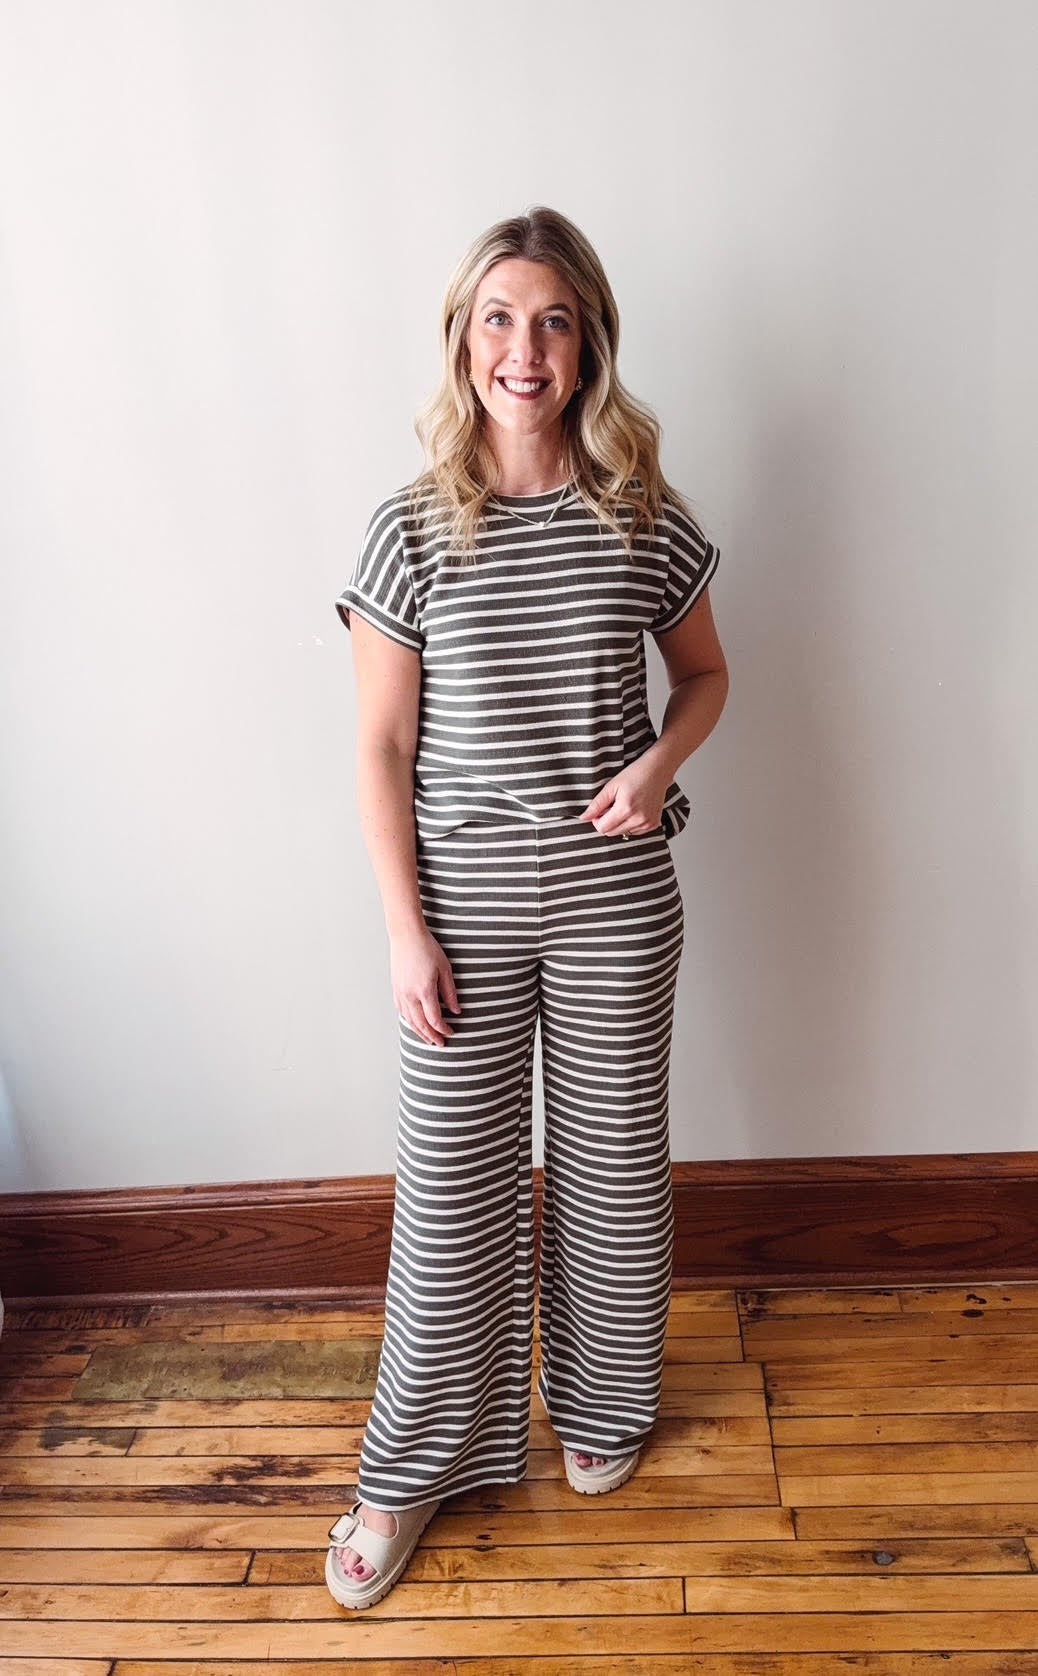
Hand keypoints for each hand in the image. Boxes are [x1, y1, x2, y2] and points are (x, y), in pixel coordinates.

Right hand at [389, 925, 460, 1047]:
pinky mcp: (395, 989)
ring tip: (428, 1039)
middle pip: (421, 1024)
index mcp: (425, 991)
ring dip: (419, 1033)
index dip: (444, 1029)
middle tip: (440, 1043)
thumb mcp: (445, 969)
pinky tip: (415, 1024)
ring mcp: (401, 993)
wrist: (406, 936)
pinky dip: (409, 1021)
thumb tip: (456, 1011)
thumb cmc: (427, 949)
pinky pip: (401, 1011)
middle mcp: (410, 995)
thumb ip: (450, 992)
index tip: (452, 1032)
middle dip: (431, 1036)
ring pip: (409, 1021)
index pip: (435, 1019)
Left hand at [578, 751, 670, 836]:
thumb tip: (583, 818)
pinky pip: (634, 832)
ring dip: (618, 824)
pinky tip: (633, 810)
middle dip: (607, 822)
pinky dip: (629, 824)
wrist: (657, 771)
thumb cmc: (634, 775)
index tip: (600, 810)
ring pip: (622, 834)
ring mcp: (647, 823)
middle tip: (611, 807)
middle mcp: (638, 819)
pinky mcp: (653, 824)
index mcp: (626, 809)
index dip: (596, 820)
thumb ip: (596, 805)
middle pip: (611, 833)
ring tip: (624, 807)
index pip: (602, 828)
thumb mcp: (611, 786)